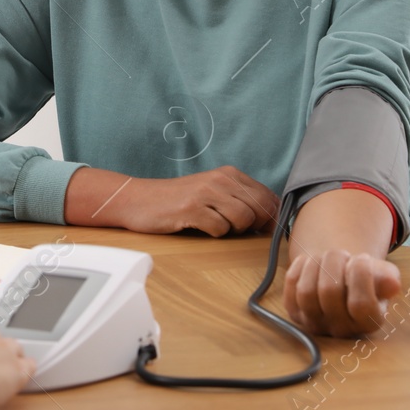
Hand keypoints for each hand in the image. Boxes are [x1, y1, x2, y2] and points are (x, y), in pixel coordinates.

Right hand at [67, 166, 279, 235]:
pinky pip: (220, 229)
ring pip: (243, 219)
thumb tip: (271, 222)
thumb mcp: (212, 193)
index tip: (260, 229)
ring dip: (232, 230)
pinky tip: (198, 226)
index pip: (268, 197)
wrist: (138, 199)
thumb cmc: (178, 201)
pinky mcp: (192, 208)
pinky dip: (213, 234)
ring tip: (213, 225)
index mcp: (229, 174)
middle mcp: (221, 179)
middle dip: (253, 226)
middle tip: (232, 228)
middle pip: (261, 208)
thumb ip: (239, 201)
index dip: (271, 218)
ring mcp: (206, 193)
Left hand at [283, 248, 401, 336]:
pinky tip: (311, 262)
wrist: (343, 279)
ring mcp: (315, 323)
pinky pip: (291, 286)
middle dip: (335, 261)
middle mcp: (340, 329)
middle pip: (329, 293)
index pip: (361, 305)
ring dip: (315, 264)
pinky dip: (299, 266)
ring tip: (325, 257)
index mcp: (368, 323)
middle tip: (341, 253)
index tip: (362, 258)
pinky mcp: (295, 312)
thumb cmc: (367, 277)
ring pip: (306, 291)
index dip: (361, 275)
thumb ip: (389, 279)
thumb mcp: (383, 276)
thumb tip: (391, 284)